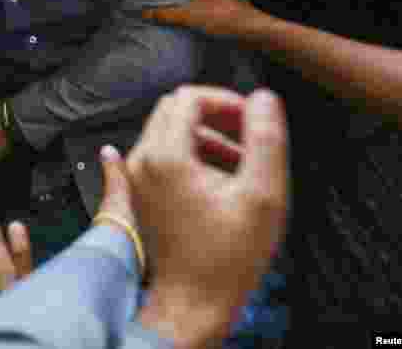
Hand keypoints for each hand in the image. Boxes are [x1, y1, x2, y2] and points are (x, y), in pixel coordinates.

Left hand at [128, 86, 289, 345]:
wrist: (193, 303)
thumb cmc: (229, 256)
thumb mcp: (263, 195)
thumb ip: (265, 139)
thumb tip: (262, 98)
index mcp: (166, 155)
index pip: (189, 97)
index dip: (226, 101)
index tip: (254, 122)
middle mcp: (142, 160)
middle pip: (174, 110)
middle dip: (215, 116)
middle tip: (250, 140)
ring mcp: (136, 177)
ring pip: (168, 131)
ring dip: (206, 137)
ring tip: (242, 165)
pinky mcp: (138, 193)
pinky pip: (160, 155)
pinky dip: (189, 154)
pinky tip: (218, 175)